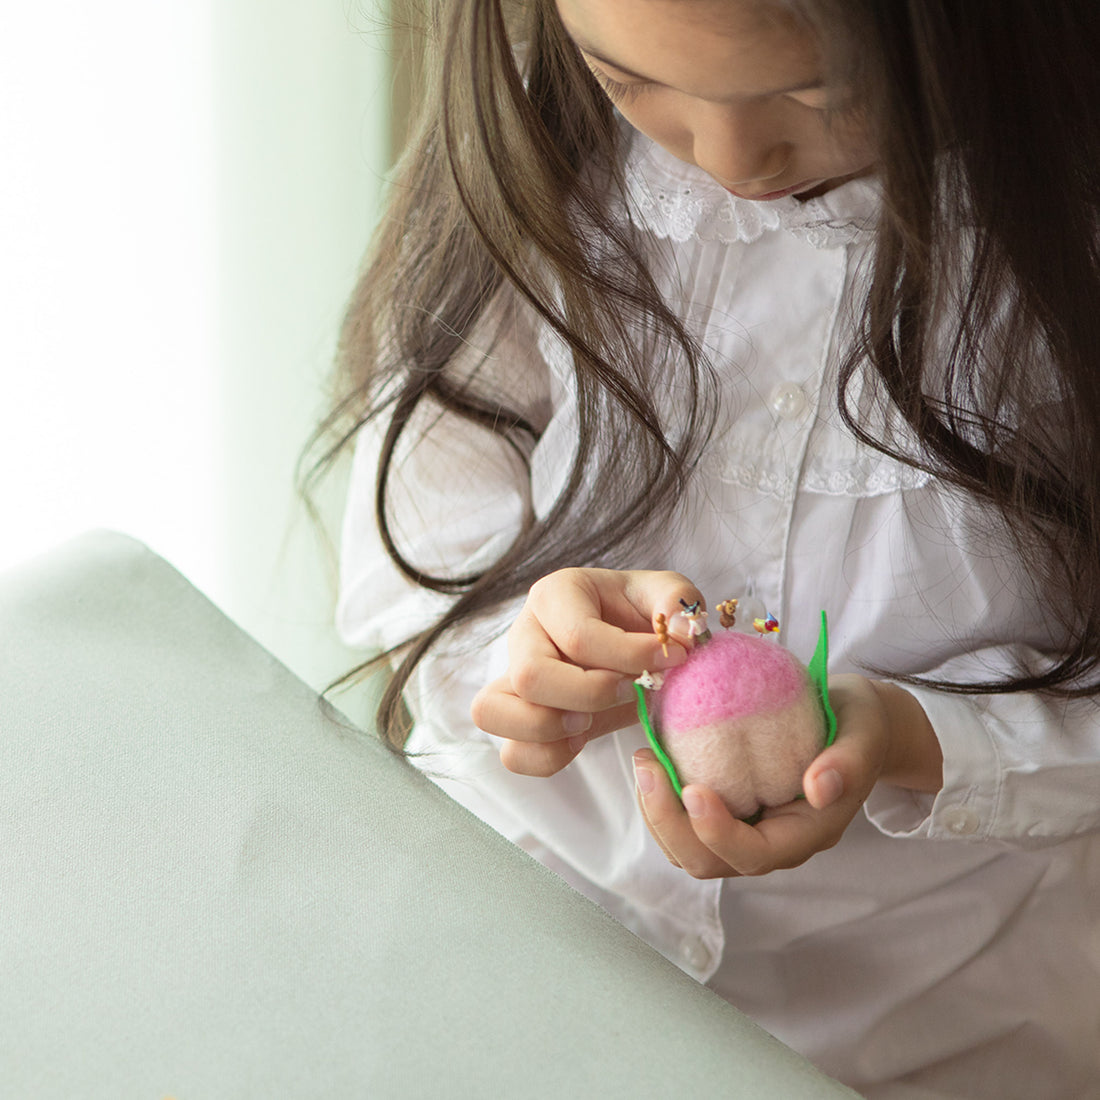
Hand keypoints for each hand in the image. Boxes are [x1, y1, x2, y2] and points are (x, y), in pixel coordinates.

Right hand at [470, 568, 700, 775]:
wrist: (632, 644)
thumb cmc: (643, 614)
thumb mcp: (668, 594)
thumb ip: (678, 601)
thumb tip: (680, 631)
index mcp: (556, 594)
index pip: (579, 635)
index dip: (632, 656)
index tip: (674, 659)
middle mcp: (524, 633)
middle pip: (530, 676)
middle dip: (589, 695)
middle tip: (630, 691)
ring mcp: (513, 677)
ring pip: (493, 712)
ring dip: (550, 729)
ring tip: (590, 722)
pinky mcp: (519, 717)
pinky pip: (511, 752)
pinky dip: (547, 758)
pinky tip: (582, 740)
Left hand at [633, 675, 943, 877]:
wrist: (854, 723)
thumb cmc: (859, 724)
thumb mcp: (864, 731)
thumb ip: (849, 761)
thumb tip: (818, 790)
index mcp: (807, 833)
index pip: (755, 854)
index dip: (719, 833)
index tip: (693, 789)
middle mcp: (772, 842)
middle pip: (709, 861)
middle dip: (669, 823)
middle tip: (647, 767)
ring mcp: (747, 831)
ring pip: (689, 849)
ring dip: (657, 814)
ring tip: (644, 761)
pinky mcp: (728, 813)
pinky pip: (685, 825)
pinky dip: (662, 801)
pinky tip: (654, 760)